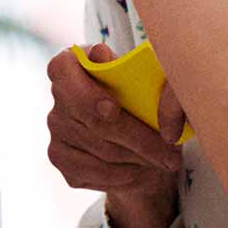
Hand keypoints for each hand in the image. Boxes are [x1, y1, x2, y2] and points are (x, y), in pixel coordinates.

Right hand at [46, 44, 186, 227]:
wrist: (132, 128)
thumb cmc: (137, 94)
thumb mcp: (140, 75)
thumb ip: (124, 64)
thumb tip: (99, 54)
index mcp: (69, 67)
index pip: (62, 71)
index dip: (86, 92)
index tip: (114, 109)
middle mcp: (58, 99)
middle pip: (95, 122)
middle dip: (138, 138)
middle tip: (170, 150)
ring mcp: (57, 131)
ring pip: (102, 151)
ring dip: (139, 157)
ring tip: (166, 159)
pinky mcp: (61, 159)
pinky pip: (95, 171)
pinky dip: (125, 173)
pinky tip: (144, 168)